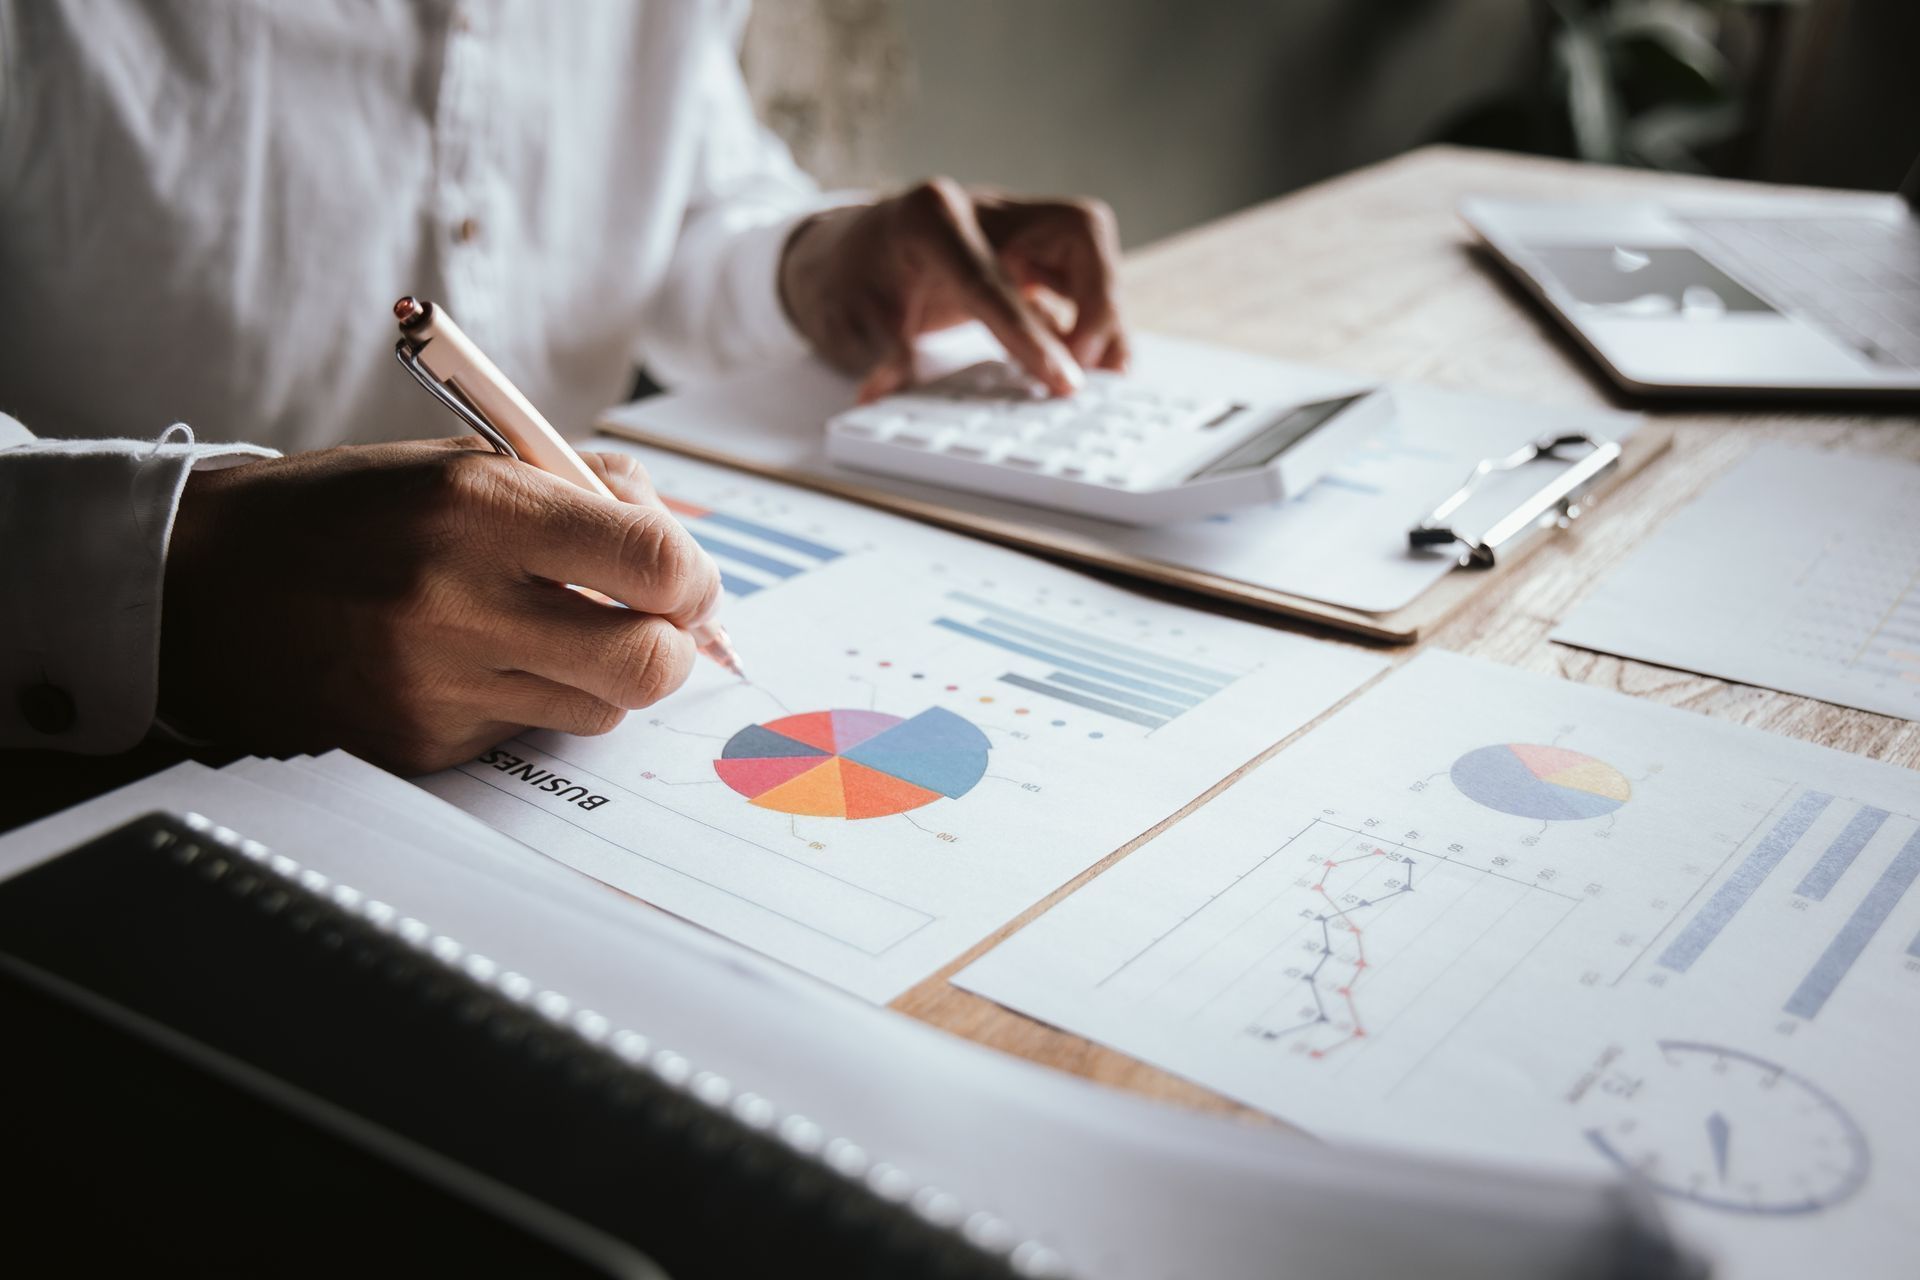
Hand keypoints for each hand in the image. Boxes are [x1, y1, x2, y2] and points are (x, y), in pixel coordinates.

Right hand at [160, 437, 720, 772]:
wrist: (205, 587)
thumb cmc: (351, 512)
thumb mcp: (465, 461)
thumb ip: (586, 488)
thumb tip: (684, 549)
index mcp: (479, 506)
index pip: (653, 562)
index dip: (694, 580)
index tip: (687, 583)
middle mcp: (458, 602)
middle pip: (646, 663)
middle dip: (670, 647)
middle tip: (651, 625)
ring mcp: (436, 685)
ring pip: (599, 711)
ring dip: (600, 678)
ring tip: (546, 634)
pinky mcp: (418, 744)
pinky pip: (526, 734)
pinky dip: (526, 701)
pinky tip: (471, 665)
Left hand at [779, 178, 1127, 400]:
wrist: (838, 254)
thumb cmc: (844, 279)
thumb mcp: (847, 321)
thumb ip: (879, 354)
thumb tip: (885, 392)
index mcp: (930, 218)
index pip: (994, 277)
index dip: (1031, 333)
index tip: (1062, 378)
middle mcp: (983, 209)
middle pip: (1076, 236)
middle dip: (1097, 302)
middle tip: (1086, 372)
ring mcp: (1011, 225)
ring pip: (1088, 252)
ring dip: (1104, 311)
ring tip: (1107, 374)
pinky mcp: (1027, 250)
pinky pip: (1078, 277)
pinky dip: (1090, 317)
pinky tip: (1090, 361)